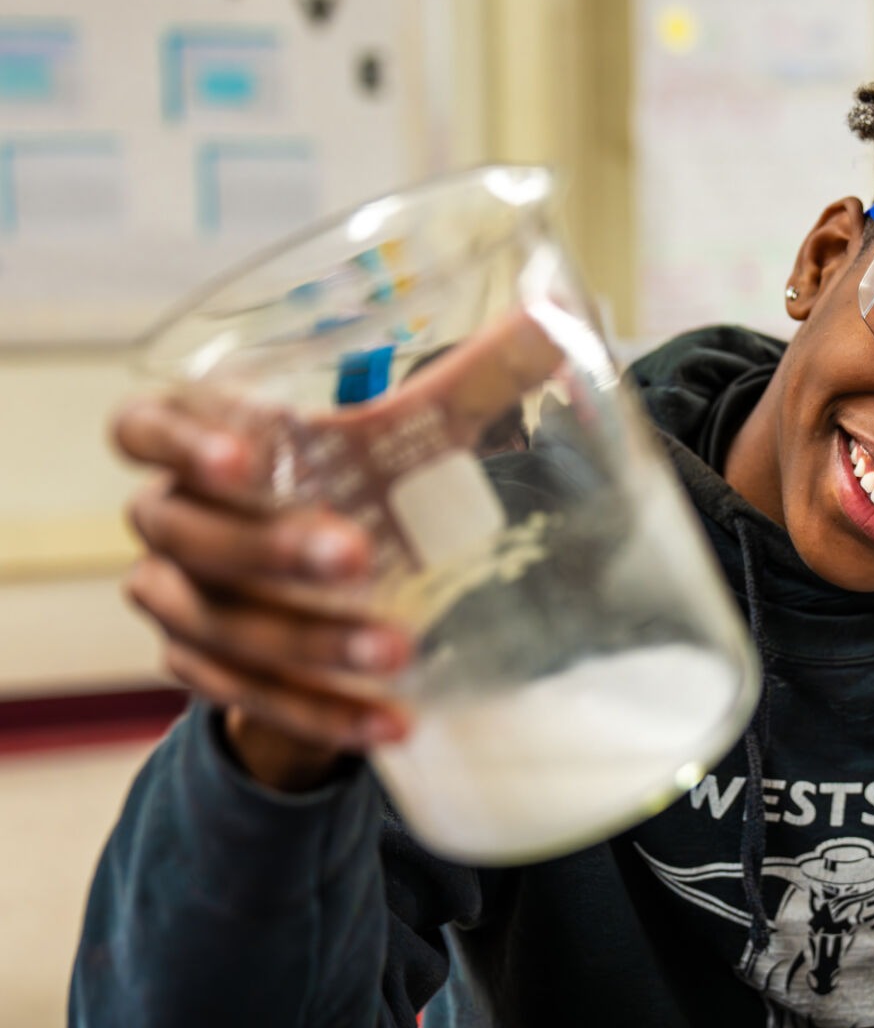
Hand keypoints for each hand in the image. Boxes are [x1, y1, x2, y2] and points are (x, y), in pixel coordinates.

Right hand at [113, 308, 566, 791]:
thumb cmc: (355, 474)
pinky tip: (390, 724)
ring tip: (397, 653)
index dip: (181, 440)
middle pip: (187, 531)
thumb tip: (554, 323)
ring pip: (218, 626)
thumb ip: (470, 382)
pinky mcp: (203, 668)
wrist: (318, 580)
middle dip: (270, 550)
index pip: (144, 427)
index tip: (246, 458)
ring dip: (306, 645)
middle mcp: (171, 516)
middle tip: (357, 557)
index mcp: (201, 436)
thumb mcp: (407, 431)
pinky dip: (320, 713)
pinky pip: (248, 699)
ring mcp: (178, 598)